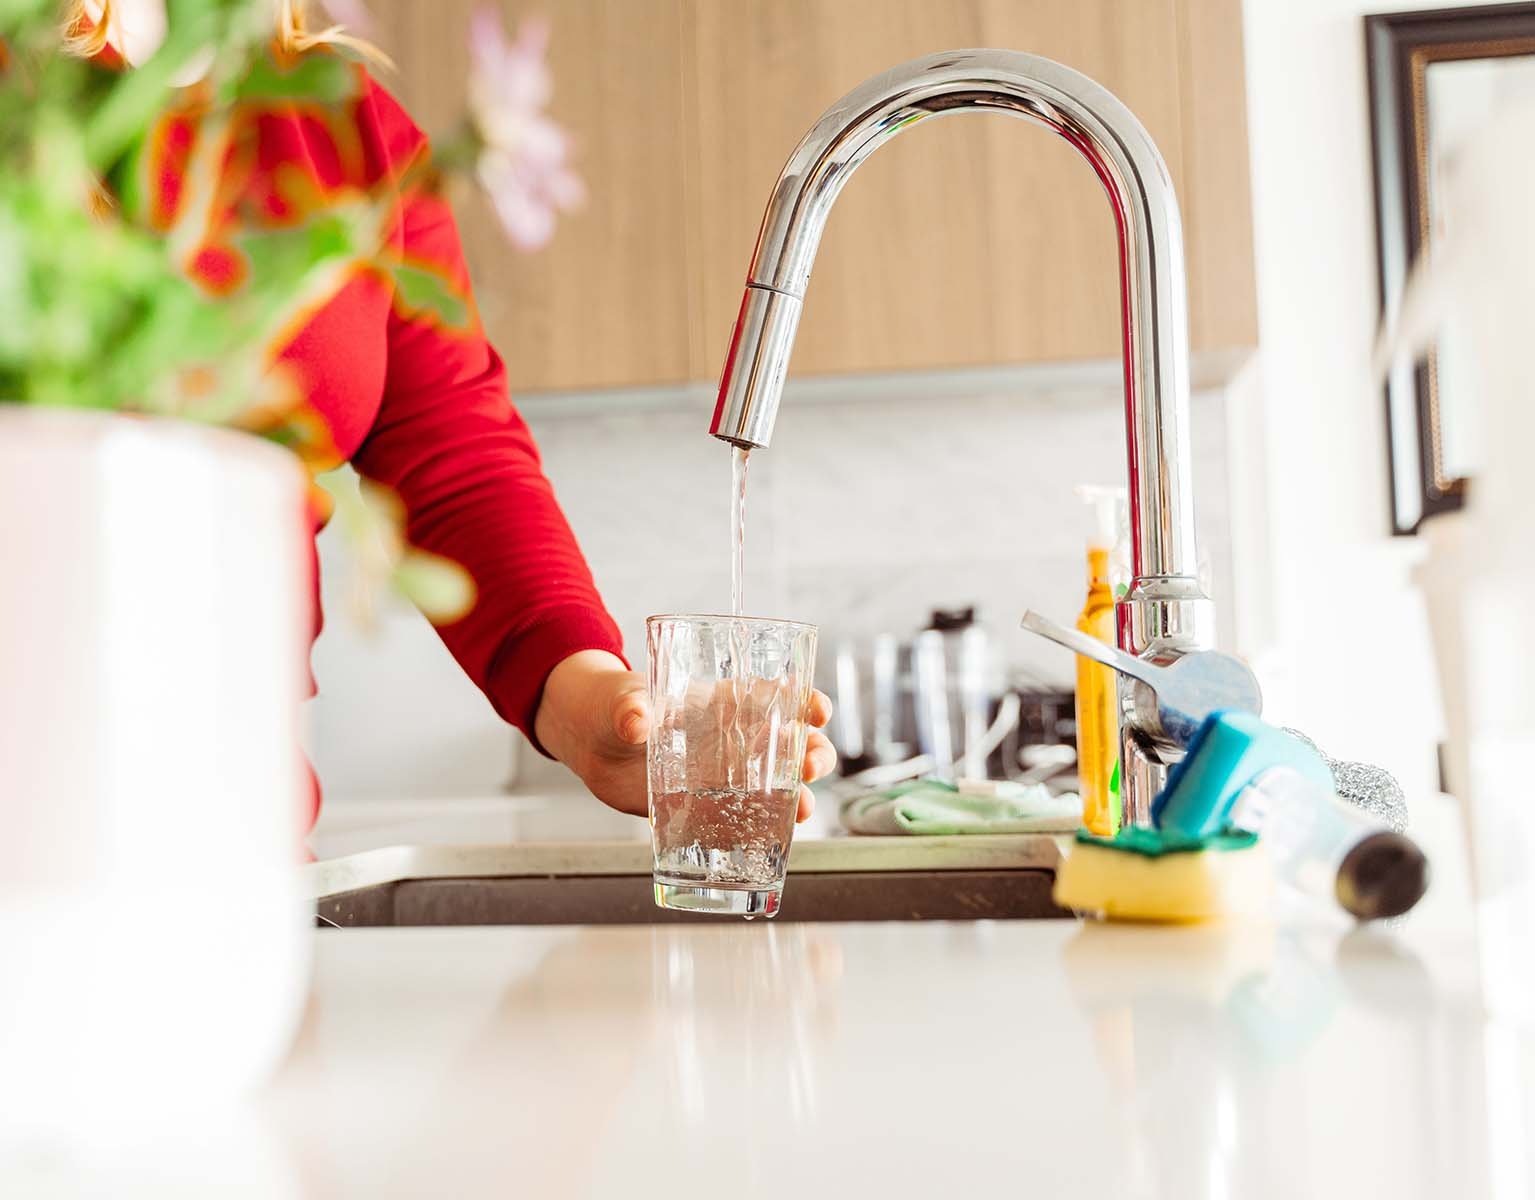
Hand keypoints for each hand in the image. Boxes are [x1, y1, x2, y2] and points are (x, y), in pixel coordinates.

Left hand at [533, 650, 836, 821]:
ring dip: (798, 795)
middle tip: (810, 764)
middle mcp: (732, 739)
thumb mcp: (620, 701)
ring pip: (776, 785)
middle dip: (812, 752)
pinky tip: (771, 840)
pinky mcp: (705, 807)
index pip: (776, 696)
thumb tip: (635, 721)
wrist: (593, 745)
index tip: (817, 709)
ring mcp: (723, 776)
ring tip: (802, 808)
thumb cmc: (613, 709)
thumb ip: (629, 709)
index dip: (803, 700)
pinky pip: (742, 821)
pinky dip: (761, 831)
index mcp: (722, 702)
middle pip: (789, 744)